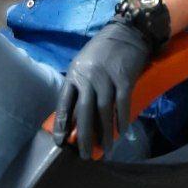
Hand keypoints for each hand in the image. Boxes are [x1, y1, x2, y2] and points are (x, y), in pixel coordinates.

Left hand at [52, 21, 150, 159]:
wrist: (126, 32)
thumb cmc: (103, 50)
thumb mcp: (84, 63)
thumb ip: (80, 85)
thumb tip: (76, 113)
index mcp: (75, 74)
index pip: (65, 103)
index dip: (62, 124)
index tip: (60, 142)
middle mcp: (88, 77)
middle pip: (85, 112)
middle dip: (84, 136)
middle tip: (85, 155)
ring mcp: (106, 78)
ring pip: (104, 112)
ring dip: (105, 134)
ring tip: (105, 150)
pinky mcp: (124, 79)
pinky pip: (122, 105)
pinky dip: (121, 120)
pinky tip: (120, 132)